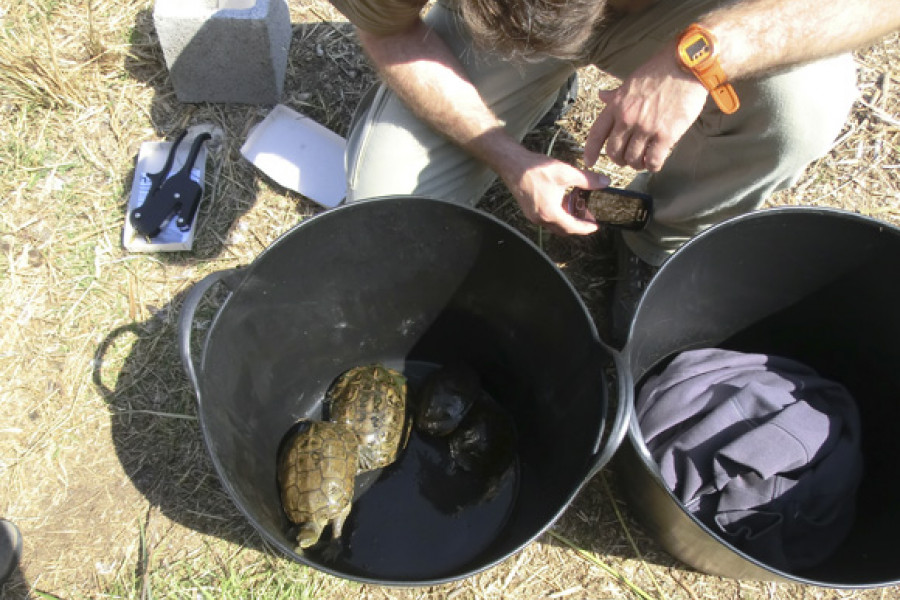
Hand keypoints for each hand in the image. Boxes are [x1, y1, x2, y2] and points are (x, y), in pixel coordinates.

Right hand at [500, 150, 610, 235]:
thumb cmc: (535, 169)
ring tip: (578, 207)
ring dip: (567, 219)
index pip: (572, 227)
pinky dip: (558, 214)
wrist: (513, 164)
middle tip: (589, 218)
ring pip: (555, 224)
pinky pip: (547, 217)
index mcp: (550, 213)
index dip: (585, 228)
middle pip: (563, 229)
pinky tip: (563, 201)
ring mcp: (533, 215)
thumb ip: (587, 180)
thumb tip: (604, 182)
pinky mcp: (529, 210)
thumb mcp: (566, 173)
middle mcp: (540, 218)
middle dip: (577, 225)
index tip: (595, 227)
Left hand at [584, 45, 709, 171]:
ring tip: (643, 160)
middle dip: (619, 159)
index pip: (596, 134)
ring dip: (636, 164)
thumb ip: (615, 95)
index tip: (590, 162)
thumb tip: (601, 96)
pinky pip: (652, 160)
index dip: (590, 151)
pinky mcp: (666, 135)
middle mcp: (627, 118)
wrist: (686, 65)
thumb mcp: (630, 81)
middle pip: (614, 151)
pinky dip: (652, 165)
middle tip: (627, 159)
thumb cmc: (659, 71)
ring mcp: (646, 127)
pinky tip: (655, 162)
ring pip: (632, 159)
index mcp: (616, 105)